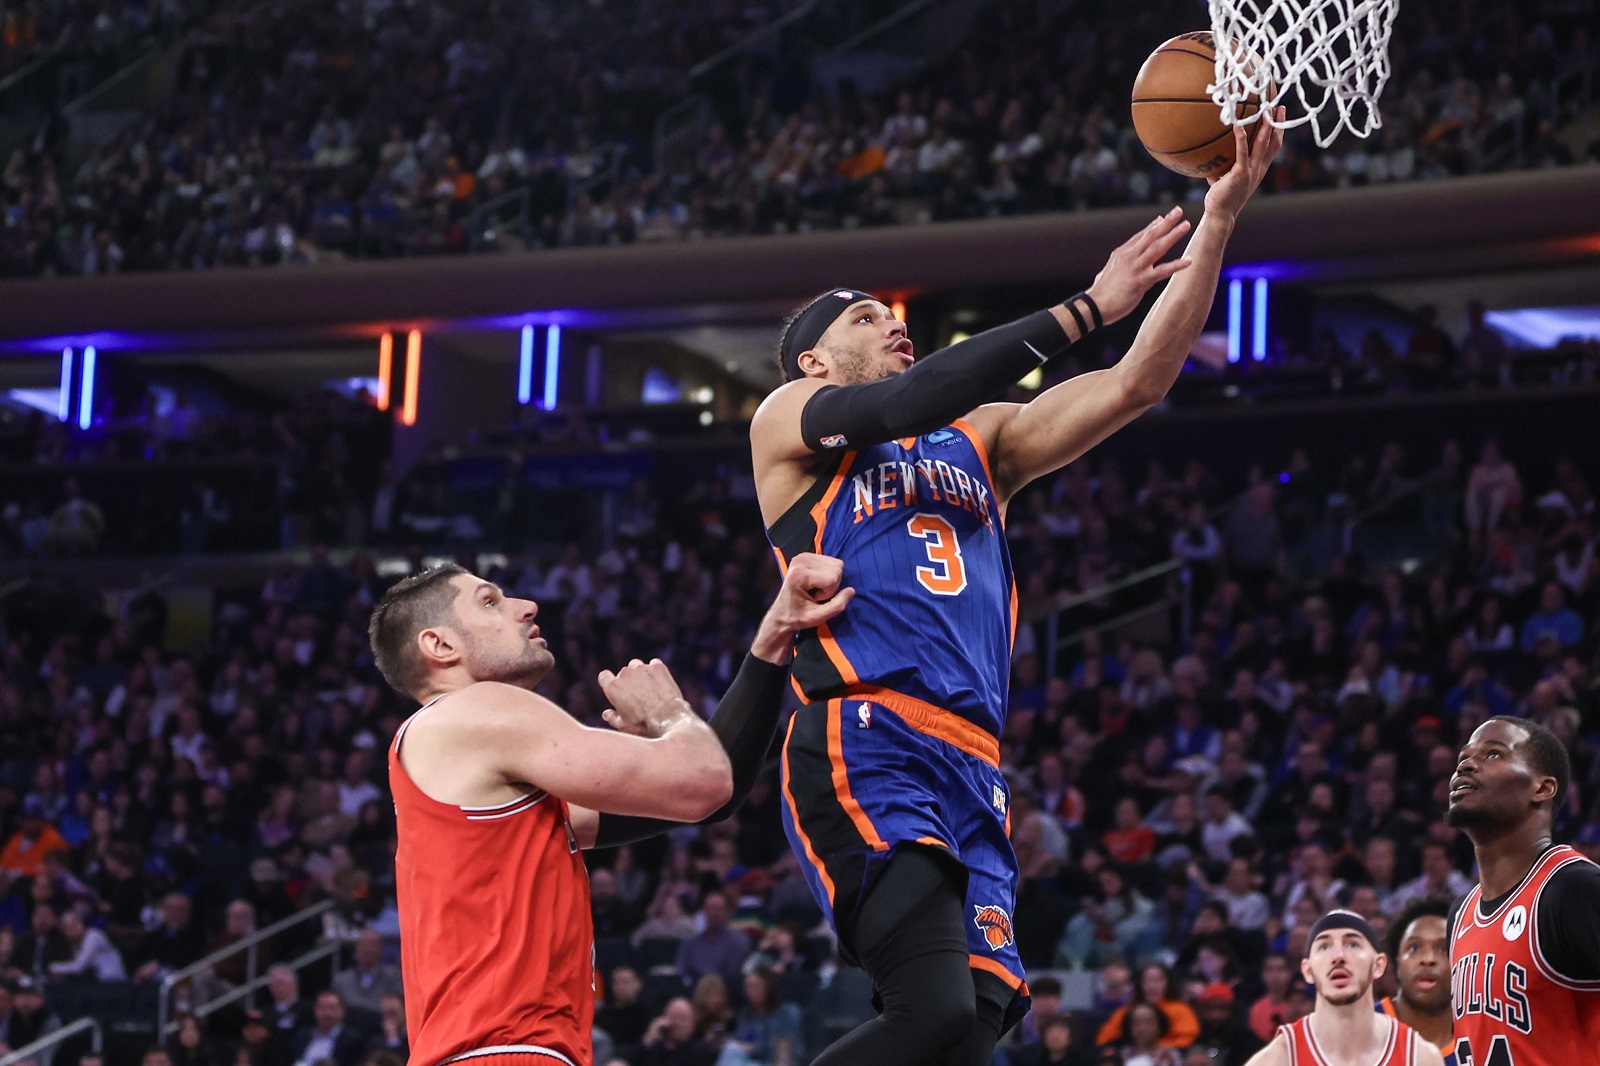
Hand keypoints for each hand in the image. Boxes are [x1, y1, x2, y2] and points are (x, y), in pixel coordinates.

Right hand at [598, 658, 688, 736]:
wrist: (668, 719)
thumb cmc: (643, 725)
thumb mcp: (624, 726)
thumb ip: (612, 718)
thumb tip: (607, 714)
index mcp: (613, 687)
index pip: (604, 676)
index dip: (609, 682)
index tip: (616, 689)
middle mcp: (625, 674)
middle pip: (623, 672)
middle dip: (628, 681)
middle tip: (637, 695)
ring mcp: (642, 668)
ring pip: (637, 666)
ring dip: (640, 674)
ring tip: (649, 689)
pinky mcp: (657, 667)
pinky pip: (653, 664)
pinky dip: (655, 672)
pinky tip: (660, 684)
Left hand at [771, 553, 854, 630]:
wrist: (781, 614)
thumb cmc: (798, 617)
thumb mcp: (818, 617)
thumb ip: (837, 606)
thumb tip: (851, 590)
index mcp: (799, 574)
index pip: (833, 577)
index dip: (829, 593)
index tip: (814, 599)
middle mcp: (801, 560)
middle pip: (837, 568)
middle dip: (831, 585)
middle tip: (815, 595)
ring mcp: (803, 555)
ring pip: (837, 564)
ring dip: (830, 580)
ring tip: (814, 589)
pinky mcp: (807, 555)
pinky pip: (832, 562)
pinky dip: (828, 574)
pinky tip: (815, 583)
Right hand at [1083, 207, 1193, 325]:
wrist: (1093, 306)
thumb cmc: (1101, 293)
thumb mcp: (1109, 272)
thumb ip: (1118, 264)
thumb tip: (1118, 262)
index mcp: (1121, 254)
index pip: (1140, 236)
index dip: (1152, 226)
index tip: (1163, 218)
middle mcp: (1129, 256)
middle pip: (1150, 235)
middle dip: (1166, 222)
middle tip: (1178, 210)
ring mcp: (1135, 267)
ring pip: (1157, 247)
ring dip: (1173, 235)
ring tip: (1186, 225)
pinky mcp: (1140, 281)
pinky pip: (1162, 271)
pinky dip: (1176, 265)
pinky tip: (1189, 261)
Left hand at [1204, 106, 1285, 219]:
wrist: (1221, 213)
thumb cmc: (1222, 196)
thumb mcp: (1226, 176)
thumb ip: (1224, 164)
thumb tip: (1212, 153)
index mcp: (1259, 168)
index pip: (1274, 146)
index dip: (1278, 130)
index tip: (1280, 114)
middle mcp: (1259, 168)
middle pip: (1273, 141)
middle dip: (1277, 123)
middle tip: (1279, 105)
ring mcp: (1251, 170)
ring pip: (1262, 143)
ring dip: (1266, 126)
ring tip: (1265, 109)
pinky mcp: (1240, 173)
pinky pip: (1242, 151)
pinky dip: (1241, 137)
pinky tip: (1237, 124)